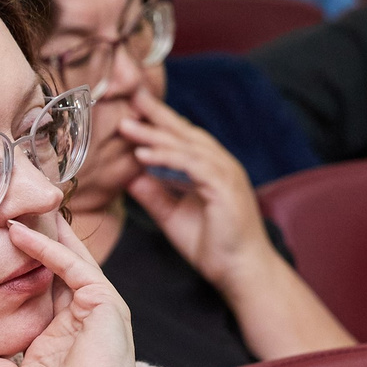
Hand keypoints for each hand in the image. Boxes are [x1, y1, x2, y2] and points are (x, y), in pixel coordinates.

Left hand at [0, 215, 206, 366]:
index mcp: (52, 340)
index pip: (29, 290)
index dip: (7, 266)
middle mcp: (73, 320)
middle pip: (47, 265)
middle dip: (25, 234)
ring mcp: (91, 310)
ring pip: (63, 256)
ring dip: (37, 228)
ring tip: (9, 199)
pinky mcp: (103, 304)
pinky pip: (72, 265)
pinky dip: (47, 246)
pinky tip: (18, 232)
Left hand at [117, 90, 274, 289]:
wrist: (240, 271)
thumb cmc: (213, 246)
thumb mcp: (173, 216)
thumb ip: (153, 195)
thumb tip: (129, 177)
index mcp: (210, 168)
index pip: (181, 138)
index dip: (157, 121)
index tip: (131, 107)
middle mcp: (220, 164)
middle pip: (184, 132)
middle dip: (156, 114)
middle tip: (129, 95)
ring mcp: (225, 173)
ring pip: (186, 146)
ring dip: (154, 135)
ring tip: (126, 127)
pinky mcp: (224, 186)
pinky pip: (191, 165)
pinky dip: (166, 158)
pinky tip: (143, 156)